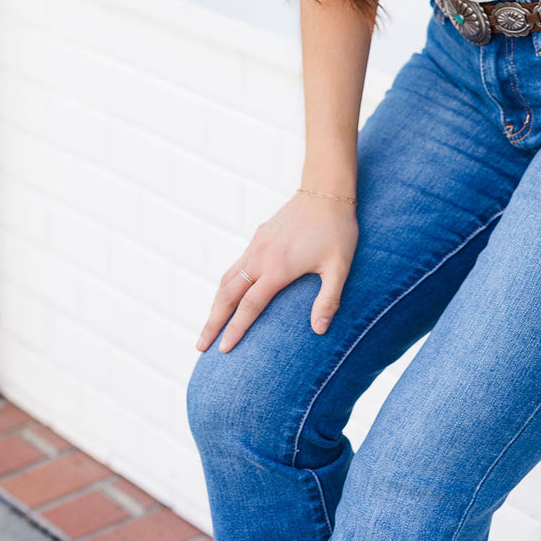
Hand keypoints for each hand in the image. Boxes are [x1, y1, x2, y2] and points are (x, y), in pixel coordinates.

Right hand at [195, 191, 358, 353]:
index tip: (222, 351)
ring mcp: (257, 245)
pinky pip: (236, 265)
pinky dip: (226, 285)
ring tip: (208, 326)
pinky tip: (228, 295)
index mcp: (278, 268)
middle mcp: (260, 257)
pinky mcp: (259, 236)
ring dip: (215, 304)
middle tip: (200, 347)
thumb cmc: (337, 229)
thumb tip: (319, 331)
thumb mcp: (339, 266)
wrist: (326, 189)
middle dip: (213, 323)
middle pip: (228, 295)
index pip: (249, 306)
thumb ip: (329, 299)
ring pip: (227, 279)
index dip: (235, 330)